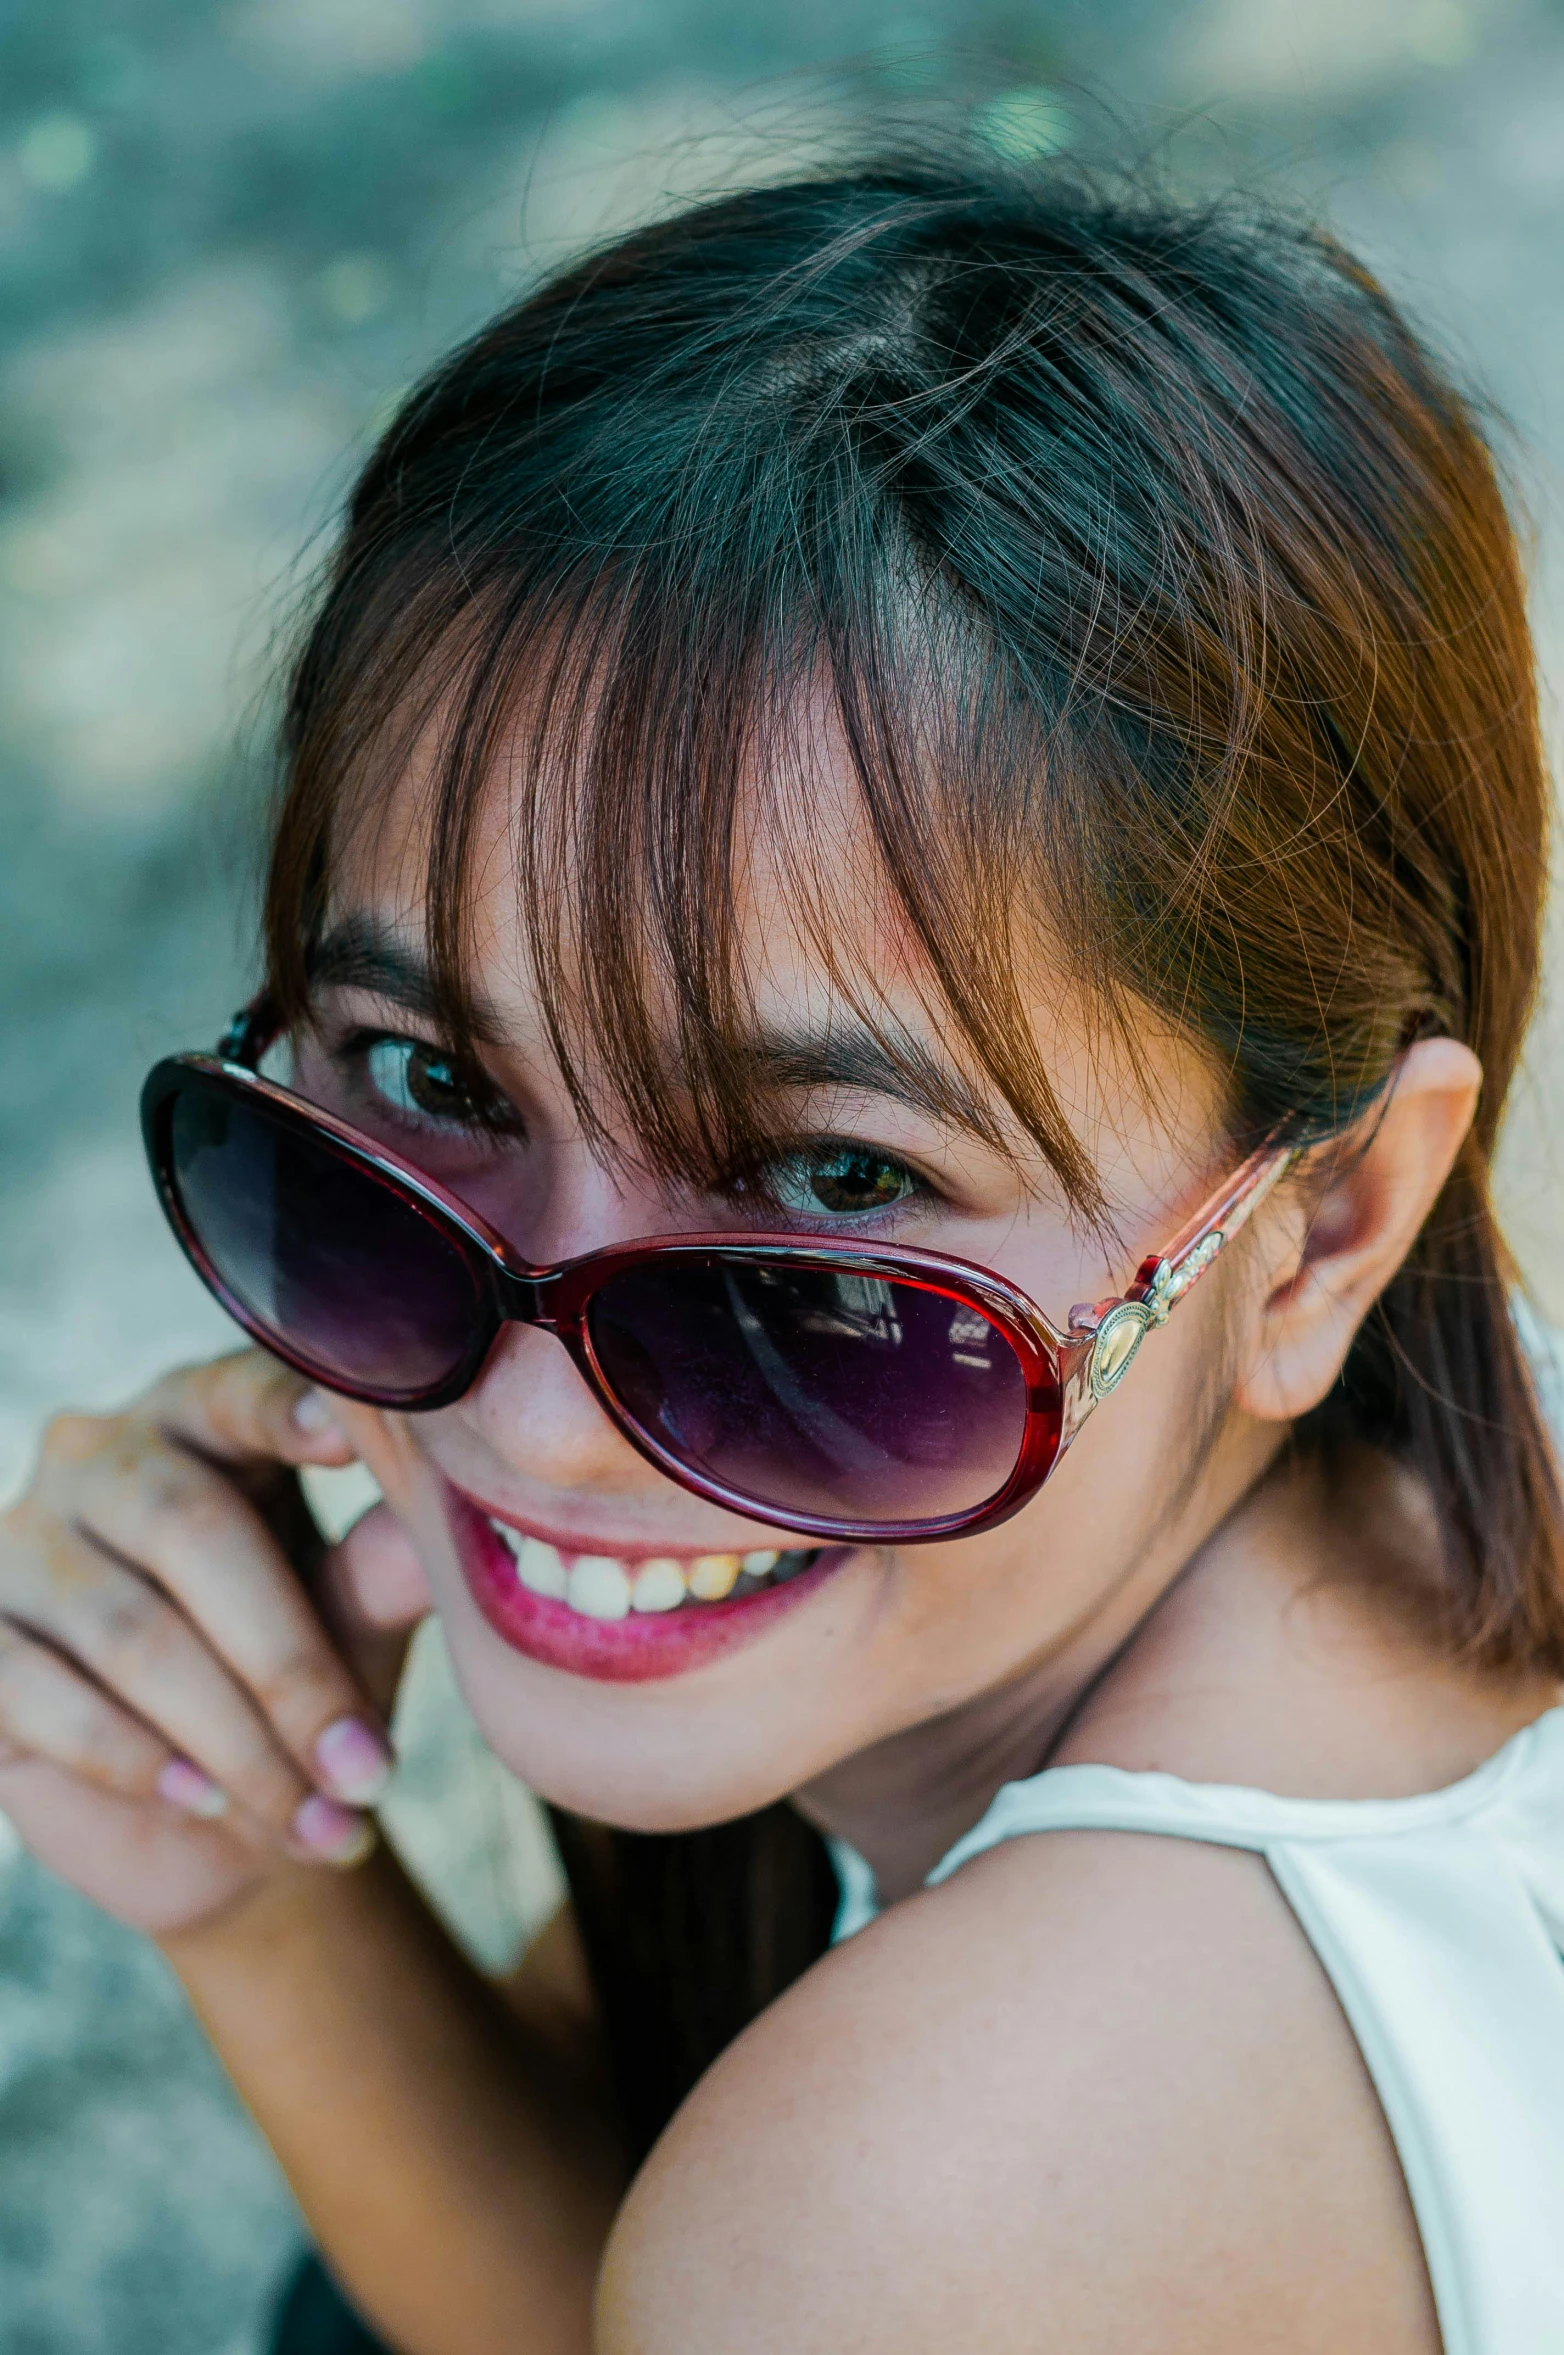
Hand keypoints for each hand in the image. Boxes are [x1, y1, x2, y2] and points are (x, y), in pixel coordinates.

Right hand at [0, 1351, 430, 1935]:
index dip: (283, 1410)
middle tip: (369, 1768)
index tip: (344, 1437)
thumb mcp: (355, 1617)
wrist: (227, 1821)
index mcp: (205, 1418)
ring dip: (233, 1741)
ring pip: (130, 1634)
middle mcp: (100, 1458)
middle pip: (190, 1530)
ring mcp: (23, 1544)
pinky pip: (41, 1694)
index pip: (238, 1392)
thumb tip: (460, 1514)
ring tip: (317, 1818)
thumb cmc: (305, 1682)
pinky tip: (204, 1800)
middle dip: (290, 1666)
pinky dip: (134, 1758)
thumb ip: (387, 1563)